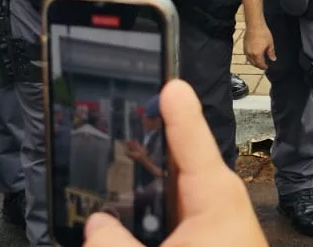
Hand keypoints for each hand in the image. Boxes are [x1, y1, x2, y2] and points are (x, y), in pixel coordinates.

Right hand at [83, 81, 267, 246]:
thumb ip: (116, 246)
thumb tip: (95, 226)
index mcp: (214, 196)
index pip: (191, 139)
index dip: (176, 109)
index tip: (168, 81)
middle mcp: (217, 204)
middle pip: (173, 164)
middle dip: (142, 148)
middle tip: (115, 121)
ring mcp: (213, 223)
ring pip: (169, 195)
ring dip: (140, 190)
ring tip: (102, 169)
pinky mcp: (206, 238)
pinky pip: (174, 219)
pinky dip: (151, 217)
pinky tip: (120, 221)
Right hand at [244, 22, 274, 70]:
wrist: (255, 25)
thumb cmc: (263, 33)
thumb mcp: (270, 44)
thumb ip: (271, 53)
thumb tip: (273, 59)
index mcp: (257, 54)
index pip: (260, 64)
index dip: (263, 67)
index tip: (266, 67)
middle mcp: (250, 54)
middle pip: (254, 63)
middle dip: (258, 66)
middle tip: (263, 65)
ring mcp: (246, 50)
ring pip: (249, 60)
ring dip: (254, 62)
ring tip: (258, 61)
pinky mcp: (244, 46)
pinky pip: (246, 55)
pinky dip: (250, 57)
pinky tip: (253, 55)